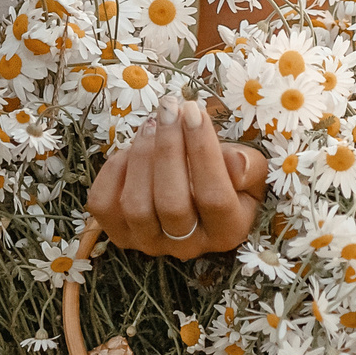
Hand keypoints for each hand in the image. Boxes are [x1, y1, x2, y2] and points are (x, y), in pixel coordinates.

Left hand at [86, 99, 265, 260]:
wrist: (196, 189)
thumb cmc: (227, 175)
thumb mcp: (250, 168)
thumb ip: (249, 166)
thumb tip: (236, 164)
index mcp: (227, 231)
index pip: (214, 197)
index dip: (203, 151)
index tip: (194, 110)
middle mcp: (189, 245)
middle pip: (172, 204)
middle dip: (168, 149)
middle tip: (169, 109)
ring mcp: (150, 243)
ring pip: (136, 206)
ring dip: (142, 156)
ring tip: (152, 124)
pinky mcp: (120, 233)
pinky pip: (105, 206)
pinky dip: (112, 173)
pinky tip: (130, 151)